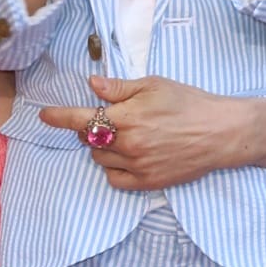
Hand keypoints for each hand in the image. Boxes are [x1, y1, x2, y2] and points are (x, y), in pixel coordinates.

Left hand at [40, 74, 241, 189]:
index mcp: (127, 116)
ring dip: (101, 147)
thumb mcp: (154, 85)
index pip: (81, 118)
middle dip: (90, 128)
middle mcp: (128, 143)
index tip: (45, 116)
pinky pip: (115, 179)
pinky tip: (126, 156)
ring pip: (99, 159)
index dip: (59, 117)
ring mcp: (137, 165)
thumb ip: (119, 88)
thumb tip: (92, 86)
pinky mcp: (148, 182)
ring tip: (124, 136)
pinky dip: (113, 168)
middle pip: (88, 139)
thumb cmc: (189, 102)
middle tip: (109, 118)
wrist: (221, 132)